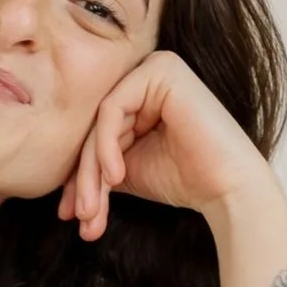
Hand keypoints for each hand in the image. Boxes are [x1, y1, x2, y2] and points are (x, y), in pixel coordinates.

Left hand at [56, 50, 276, 240]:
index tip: (72, 215)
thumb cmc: (184, 179)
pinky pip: (113, 109)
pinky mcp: (161, 70)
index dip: (79, 176)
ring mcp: (155, 69)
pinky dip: (106, 146)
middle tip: (80, 217)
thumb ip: (95, 163)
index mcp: (140, 96)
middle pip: (94, 128)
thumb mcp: (126, 170)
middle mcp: (146, 76)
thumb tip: (58, 184)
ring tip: (92, 209)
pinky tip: (114, 175)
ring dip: (91, 171)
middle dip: (83, 179)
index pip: (95, 134)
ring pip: (99, 122)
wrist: (228, 190)